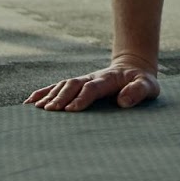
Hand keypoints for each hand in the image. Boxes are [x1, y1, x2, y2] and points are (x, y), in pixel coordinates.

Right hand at [24, 59, 159, 111]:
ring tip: (37, 109)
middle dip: (61, 97)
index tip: (71, 110)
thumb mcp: (149, 86)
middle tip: (50, 111)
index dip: (82, 97)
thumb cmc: (142, 82)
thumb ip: (138, 91)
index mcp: (109, 79)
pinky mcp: (77, 85)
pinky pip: (57, 87)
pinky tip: (30, 103)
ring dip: (50, 96)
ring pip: (63, 85)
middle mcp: (92, 78)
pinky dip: (43, 93)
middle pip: (73, 85)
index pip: (92, 87)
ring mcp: (83, 80)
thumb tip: (123, 102)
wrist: (133, 69)